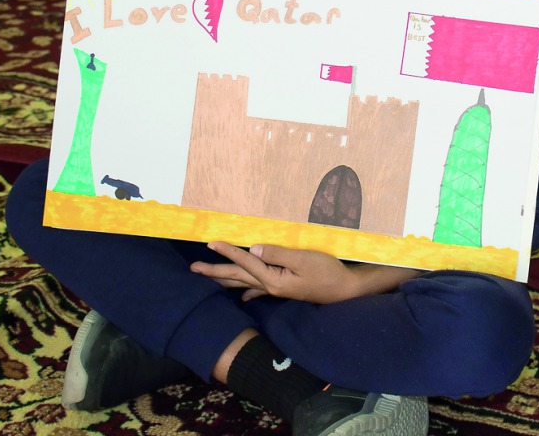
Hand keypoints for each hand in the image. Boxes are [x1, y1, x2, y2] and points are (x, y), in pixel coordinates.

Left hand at [191, 242, 360, 302]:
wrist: (344, 290)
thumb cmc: (327, 272)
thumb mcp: (303, 259)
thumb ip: (278, 255)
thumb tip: (253, 249)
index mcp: (273, 280)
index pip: (245, 262)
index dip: (228, 251)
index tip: (210, 242)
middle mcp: (270, 287)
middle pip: (237, 277)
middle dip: (215, 271)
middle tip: (194, 268)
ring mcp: (277, 289)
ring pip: (244, 283)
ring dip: (226, 280)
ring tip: (209, 276)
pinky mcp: (284, 289)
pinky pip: (259, 290)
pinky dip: (248, 292)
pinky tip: (242, 297)